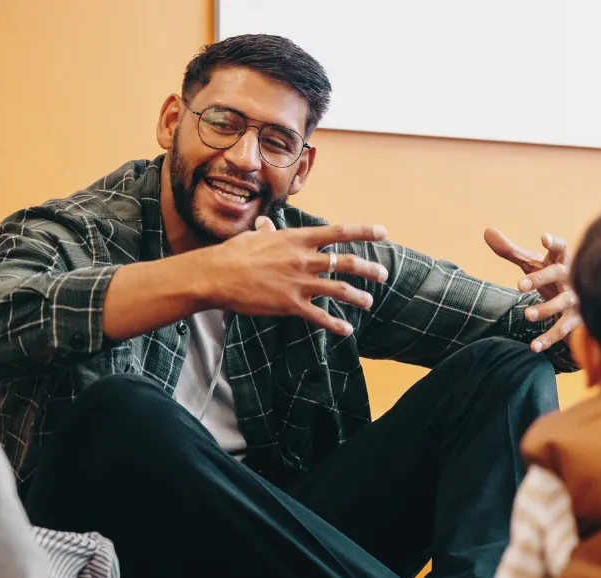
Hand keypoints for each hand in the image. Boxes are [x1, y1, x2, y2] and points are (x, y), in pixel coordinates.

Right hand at [192, 216, 390, 335]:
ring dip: (358, 296)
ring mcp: (300, 283)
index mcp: (297, 239)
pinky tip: (347, 330)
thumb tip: (266, 224)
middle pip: (347, 263)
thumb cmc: (233, 253)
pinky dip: (335, 324)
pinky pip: (319, 317)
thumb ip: (267, 231)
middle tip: (384, 274)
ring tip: (369, 301)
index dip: (364, 231)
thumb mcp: (254, 237)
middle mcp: (304, 260)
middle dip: (369, 269)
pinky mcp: (291, 305)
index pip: (339, 232)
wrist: (217, 276)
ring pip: (339, 290)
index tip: (383, 232)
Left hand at [485, 228, 580, 351]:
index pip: (560, 247)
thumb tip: (487, 231)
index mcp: (560, 260)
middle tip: (519, 285)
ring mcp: (576, 298)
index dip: (554, 242)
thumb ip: (510, 250)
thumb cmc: (550, 276)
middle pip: (557, 274)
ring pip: (562, 303)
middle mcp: (571, 277)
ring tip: (526, 315)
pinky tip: (534, 347)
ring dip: (546, 309)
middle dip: (539, 279)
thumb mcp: (531, 263)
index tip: (544, 238)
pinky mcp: (577, 319)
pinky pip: (564, 329)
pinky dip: (549, 339)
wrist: (579, 300)